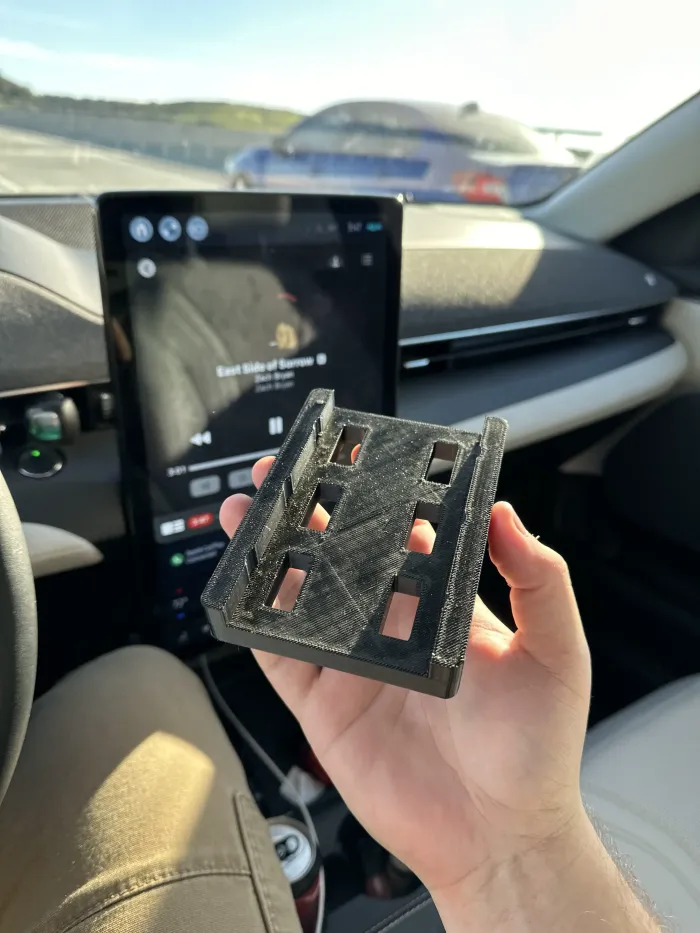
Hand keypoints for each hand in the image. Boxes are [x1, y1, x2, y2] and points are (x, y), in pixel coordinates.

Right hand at [220, 456, 591, 898]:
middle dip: (307, 513)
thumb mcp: (556, 654)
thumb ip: (538, 580)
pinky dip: (255, 621)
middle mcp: (390, 626)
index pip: (401, 534)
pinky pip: (280, 654)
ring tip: (247, 516)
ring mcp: (352, 663)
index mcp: (440, 605)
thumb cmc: (535, 751)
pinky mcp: (323, 704)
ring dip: (271, 554)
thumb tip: (506, 514)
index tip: (356, 459)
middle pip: (338, 555)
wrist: (498, 837)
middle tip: (281, 474)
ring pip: (299, 595)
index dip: (377, 496)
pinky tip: (240, 588)